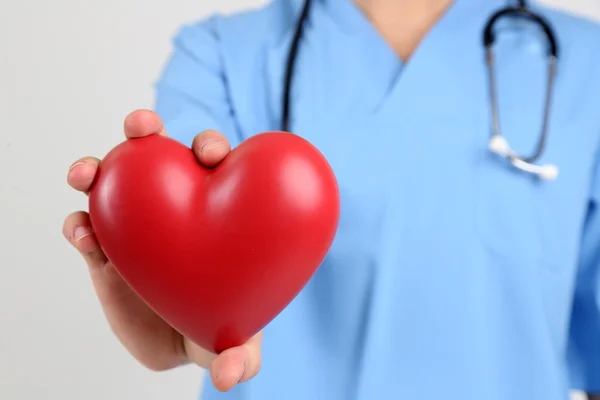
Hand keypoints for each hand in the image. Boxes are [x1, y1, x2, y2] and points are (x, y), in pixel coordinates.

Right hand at [63, 110, 261, 390]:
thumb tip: (229, 377)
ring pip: (113, 184)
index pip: (214, 164)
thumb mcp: (233, 340)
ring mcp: (137, 225)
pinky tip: (80, 231)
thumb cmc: (218, 324)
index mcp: (214, 209)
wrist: (180, 341)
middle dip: (147, 132)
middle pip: (159, 155)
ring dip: (98, 166)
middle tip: (140, 127)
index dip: (211, 148)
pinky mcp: (104, 251)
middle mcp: (174, 207)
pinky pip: (87, 227)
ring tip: (86, 171)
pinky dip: (80, 224)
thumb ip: (238, 357)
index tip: (209, 154)